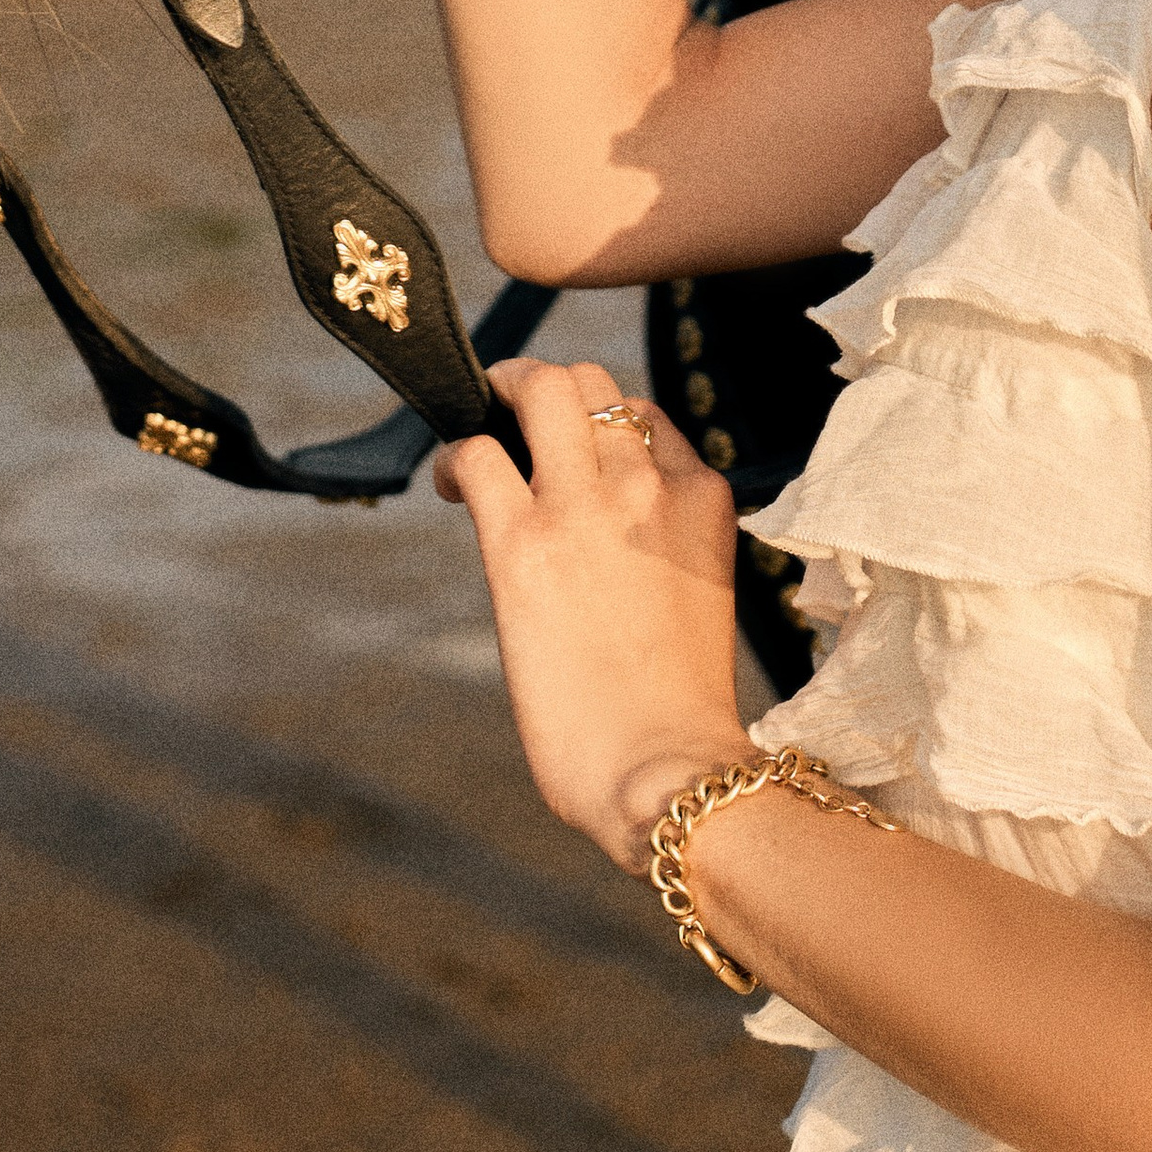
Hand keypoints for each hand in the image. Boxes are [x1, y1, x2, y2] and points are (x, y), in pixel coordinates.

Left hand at [434, 354, 751, 869]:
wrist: (667, 770)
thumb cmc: (680, 710)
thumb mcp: (699, 591)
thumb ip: (663, 539)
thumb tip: (607, 533)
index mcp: (700, 496)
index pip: (643, 416)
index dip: (597, 427)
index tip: (566, 458)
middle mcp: (646, 483)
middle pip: (587, 380)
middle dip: (541, 388)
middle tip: (510, 419)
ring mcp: (583, 507)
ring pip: (537, 388)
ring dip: (498, 398)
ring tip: (478, 434)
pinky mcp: (522, 545)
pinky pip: (478, 454)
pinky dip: (456, 457)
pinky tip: (451, 484)